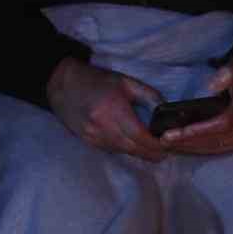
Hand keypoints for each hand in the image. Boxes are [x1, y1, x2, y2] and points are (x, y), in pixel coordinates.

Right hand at [46, 58, 165, 161]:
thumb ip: (149, 96)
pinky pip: (116, 150)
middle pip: (136, 150)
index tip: (170, 144)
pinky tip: (132, 139)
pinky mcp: (90, 143)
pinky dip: (127, 147)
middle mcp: (103, 128)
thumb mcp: (126, 81)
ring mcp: (95, 138)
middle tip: (167, 147)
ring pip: (127, 153)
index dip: (158, 145)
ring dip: (141, 151)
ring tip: (152, 143)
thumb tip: (166, 112)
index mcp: (114, 110)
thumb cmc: (96, 80)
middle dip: (155, 152)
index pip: (141, 137)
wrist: (62, 85)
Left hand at [159, 56, 232, 154]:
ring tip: (169, 146)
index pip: (220, 125)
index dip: (198, 130)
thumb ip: (226, 74)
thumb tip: (210, 87)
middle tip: (164, 141)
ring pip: (215, 149)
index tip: (177, 132)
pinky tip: (185, 147)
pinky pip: (219, 150)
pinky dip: (201, 149)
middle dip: (188, 142)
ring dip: (191, 149)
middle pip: (214, 141)